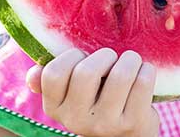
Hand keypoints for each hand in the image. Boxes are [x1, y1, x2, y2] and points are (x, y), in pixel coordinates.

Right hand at [26, 48, 158, 136]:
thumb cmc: (99, 105)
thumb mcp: (72, 97)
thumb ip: (52, 82)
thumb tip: (33, 74)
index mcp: (56, 108)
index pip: (54, 73)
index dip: (72, 56)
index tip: (84, 57)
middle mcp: (76, 120)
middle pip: (87, 72)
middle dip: (105, 55)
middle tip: (112, 59)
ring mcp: (106, 124)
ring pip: (120, 75)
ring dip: (130, 60)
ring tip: (131, 62)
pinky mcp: (133, 123)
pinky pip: (143, 83)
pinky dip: (147, 70)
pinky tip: (144, 73)